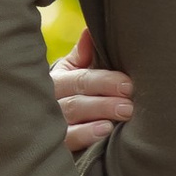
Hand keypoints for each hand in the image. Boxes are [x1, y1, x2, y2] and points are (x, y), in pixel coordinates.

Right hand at [50, 27, 133, 157]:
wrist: (46, 124)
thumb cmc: (71, 92)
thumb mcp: (72, 71)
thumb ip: (84, 54)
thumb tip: (90, 30)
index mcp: (57, 79)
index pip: (80, 79)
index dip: (104, 81)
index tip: (128, 84)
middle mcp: (51, 101)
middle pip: (77, 100)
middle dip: (105, 100)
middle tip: (130, 104)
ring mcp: (52, 125)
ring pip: (72, 118)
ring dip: (99, 115)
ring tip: (123, 114)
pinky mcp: (56, 145)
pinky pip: (68, 140)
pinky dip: (86, 135)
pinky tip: (105, 131)